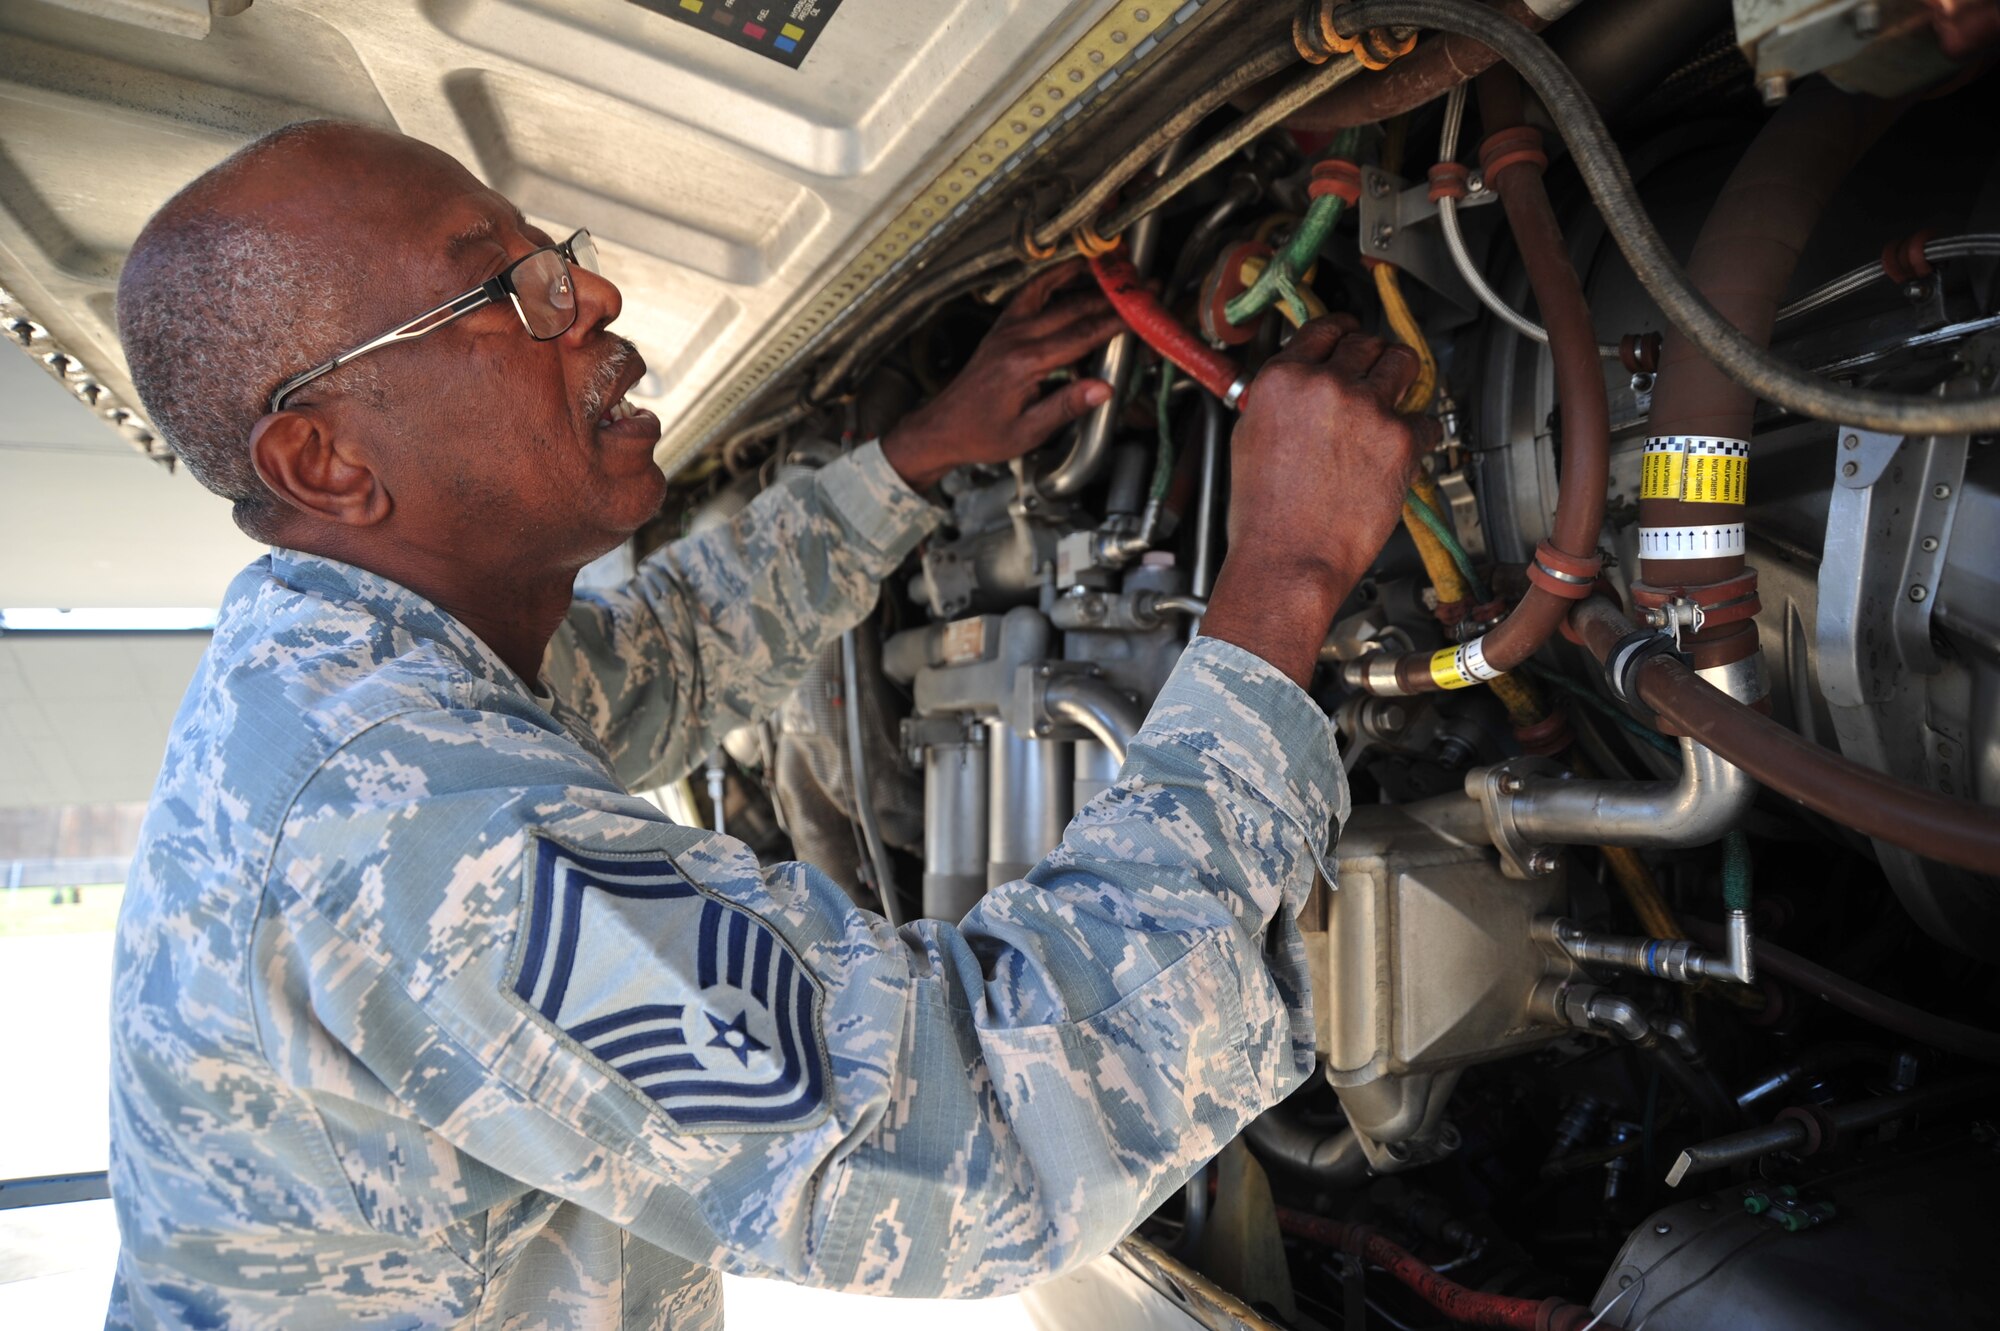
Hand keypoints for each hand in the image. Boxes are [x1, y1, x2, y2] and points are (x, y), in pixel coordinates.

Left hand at [879, 260, 1126, 489]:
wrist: (942, 428)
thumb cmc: (983, 435)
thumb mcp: (1028, 432)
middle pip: (1075, 307)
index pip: (1082, 334)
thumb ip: (1066, 406)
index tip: (1144, 310)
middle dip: (1114, 297)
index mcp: (1025, 363)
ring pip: (1055, 292)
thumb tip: (1105, 388)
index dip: (1118, 320)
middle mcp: (1016, 337)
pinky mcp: (1003, 326)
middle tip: (1145, 286)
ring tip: (1119, 267)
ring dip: (1088, 279)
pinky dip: (1055, 276)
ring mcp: (1008, 327)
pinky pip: (1032, 292)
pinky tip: (1075, 269)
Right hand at [1200, 315, 1431, 686]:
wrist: (1289, 560)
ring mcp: (1366, 408)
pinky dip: (1418, 435)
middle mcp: (1325, 384)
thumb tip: (1300, 383)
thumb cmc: (1264, 515)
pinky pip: (1426, 420)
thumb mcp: (1248, 438)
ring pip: (1404, 362)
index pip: (1323, 329)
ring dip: (1402, 378)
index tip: (1349, 337)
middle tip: (1372, 377)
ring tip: (1396, 400)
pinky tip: (1400, 453)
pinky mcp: (1400, 438)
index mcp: (1282, 379)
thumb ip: (1277, 399)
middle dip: (1371, 358)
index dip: (1341, 333)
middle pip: (1366, 342)